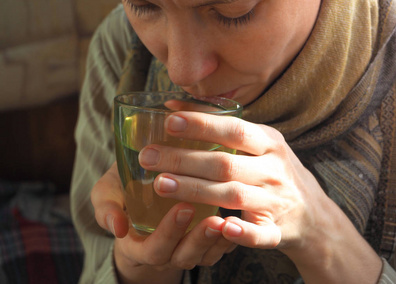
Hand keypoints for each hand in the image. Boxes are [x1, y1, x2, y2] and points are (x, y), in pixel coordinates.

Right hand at [91, 163, 235, 283]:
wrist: (143, 190)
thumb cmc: (125, 191)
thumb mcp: (107, 194)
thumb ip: (106, 207)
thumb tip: (116, 226)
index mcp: (139, 245)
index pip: (155, 249)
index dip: (169, 233)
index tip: (183, 207)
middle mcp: (165, 252)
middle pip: (184, 256)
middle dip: (199, 239)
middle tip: (213, 218)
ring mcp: (186, 248)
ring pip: (205, 254)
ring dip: (218, 239)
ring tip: (229, 220)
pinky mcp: (203, 241)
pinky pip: (219, 247)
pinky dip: (230, 237)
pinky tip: (239, 220)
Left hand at [138, 111, 381, 283]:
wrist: (314, 213)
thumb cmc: (274, 169)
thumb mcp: (257, 142)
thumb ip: (219, 124)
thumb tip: (173, 104)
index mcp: (269, 142)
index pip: (234, 130)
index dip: (202, 125)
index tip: (168, 121)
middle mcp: (274, 169)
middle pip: (226, 163)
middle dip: (184, 159)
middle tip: (148, 157)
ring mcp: (277, 201)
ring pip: (234, 195)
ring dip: (196, 190)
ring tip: (161, 184)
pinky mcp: (279, 231)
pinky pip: (261, 234)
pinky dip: (242, 232)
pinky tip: (219, 226)